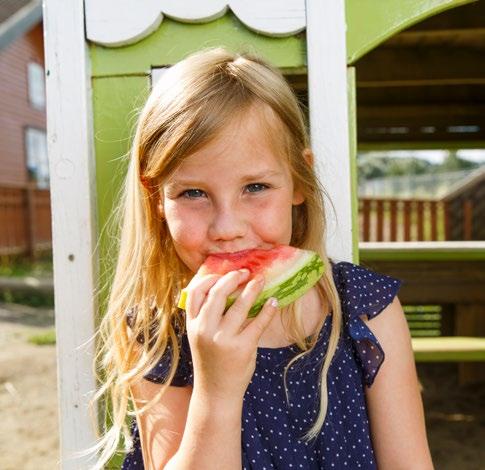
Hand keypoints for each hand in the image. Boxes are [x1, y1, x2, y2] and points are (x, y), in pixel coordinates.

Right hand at [183, 269, 277, 401]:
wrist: (216, 392)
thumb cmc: (211, 360)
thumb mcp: (200, 336)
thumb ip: (206, 315)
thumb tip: (226, 287)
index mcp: (193, 325)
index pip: (194, 292)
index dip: (209, 278)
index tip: (224, 273)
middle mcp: (205, 330)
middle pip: (217, 293)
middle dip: (233, 278)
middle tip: (246, 273)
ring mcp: (223, 339)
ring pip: (239, 305)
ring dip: (252, 289)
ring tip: (261, 281)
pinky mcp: (242, 348)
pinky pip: (258, 323)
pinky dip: (268, 310)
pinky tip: (273, 302)